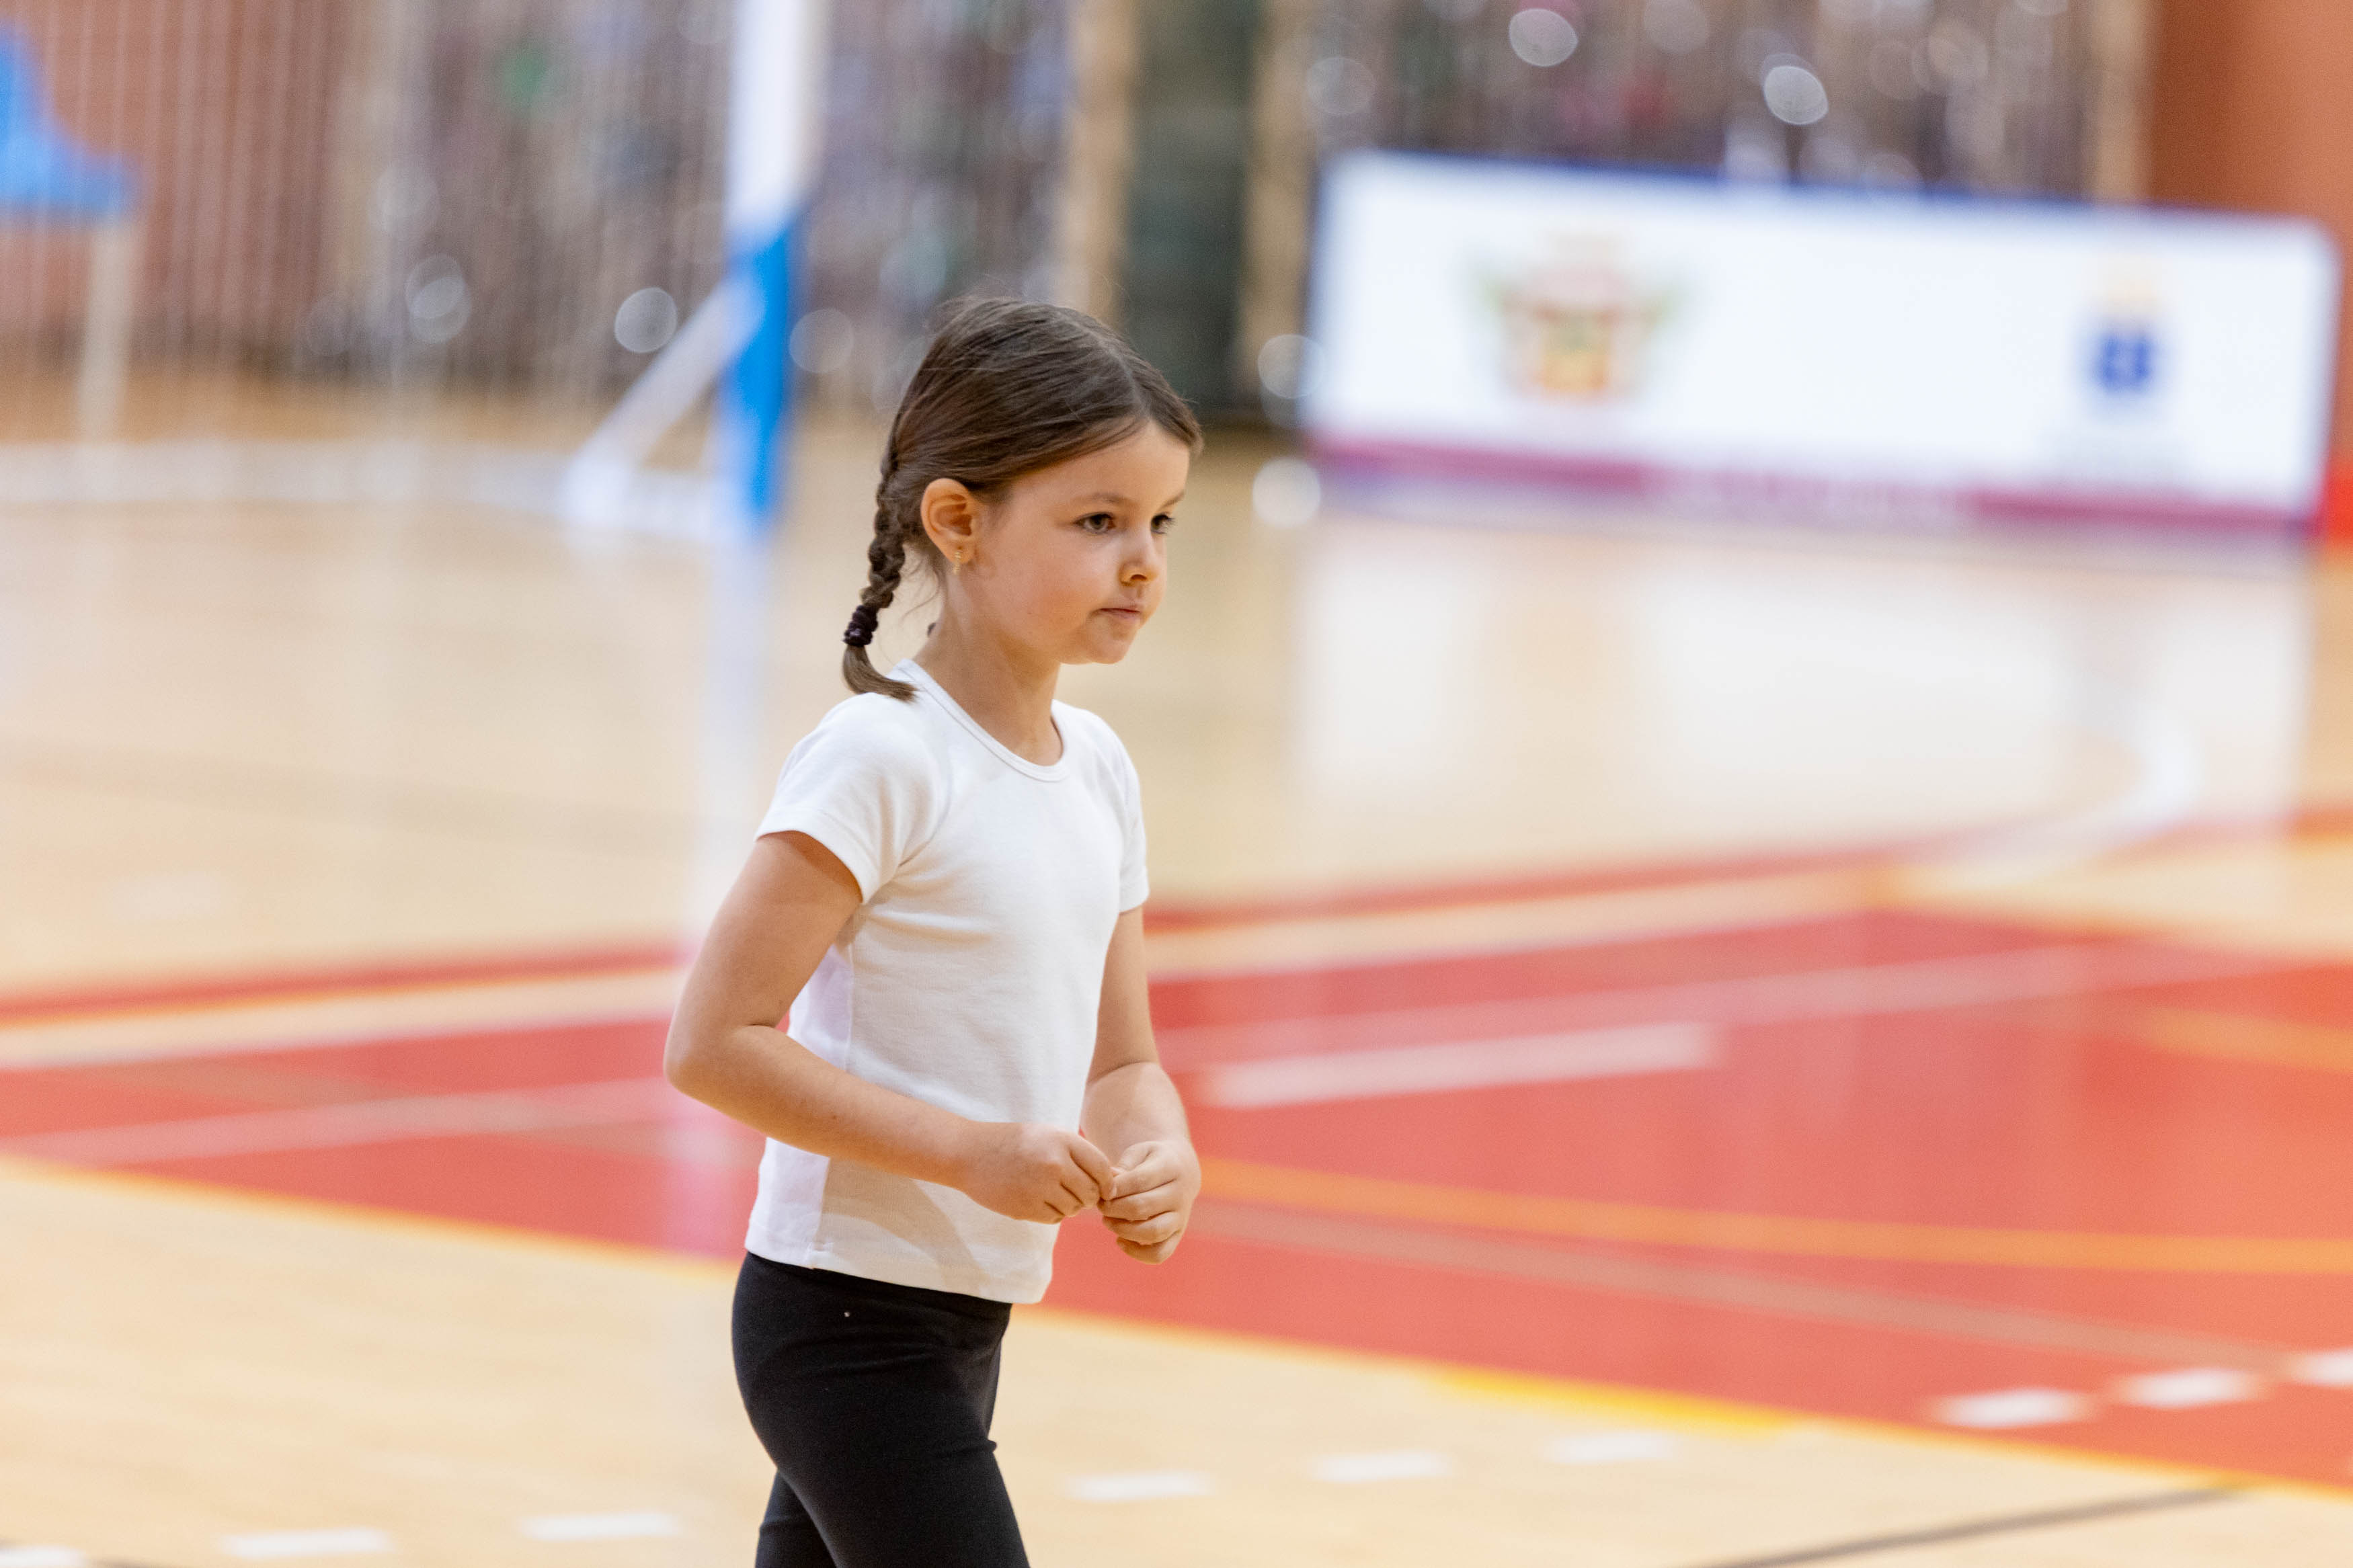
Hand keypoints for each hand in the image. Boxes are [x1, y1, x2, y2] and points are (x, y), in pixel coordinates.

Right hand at [954, 1122, 1114, 1222]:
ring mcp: (1039, 1187)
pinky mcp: (1026, 1208)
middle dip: (1088, 1196)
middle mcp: (1054, 1163)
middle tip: (1076, 1191)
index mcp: (1062, 1140)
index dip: (1108, 1182)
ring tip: (1051, 1192)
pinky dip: (1052, 1213)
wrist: (969, 1154)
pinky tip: (1038, 1199)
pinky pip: (1055, 1218)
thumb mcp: (1048, 1135)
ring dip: (1069, 1205)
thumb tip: (1114, 1179)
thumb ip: (1078, 1153)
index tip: (1105, 1188)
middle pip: (1091, 1193)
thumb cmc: (1014, 1143)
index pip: (1102, 1168)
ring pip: (1074, 1208)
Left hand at [1098, 1139, 1199, 1262]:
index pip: (1140, 1180)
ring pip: (1153, 1232)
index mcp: (1171, 1167)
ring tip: (1107, 1222)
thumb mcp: (1139, 1153)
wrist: (1182, 1171)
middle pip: (1143, 1207)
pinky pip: (1160, 1253)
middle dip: (1114, 1209)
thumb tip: (1109, 1184)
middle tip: (1101, 1206)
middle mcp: (1180, 1194)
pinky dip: (1137, 1253)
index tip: (1101, 1190)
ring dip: (1123, 1230)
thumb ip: (1124, 1166)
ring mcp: (1181, 1217)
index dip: (1116, 1188)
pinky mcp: (1177, 1235)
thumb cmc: (1151, 1162)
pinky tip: (1119, 1240)